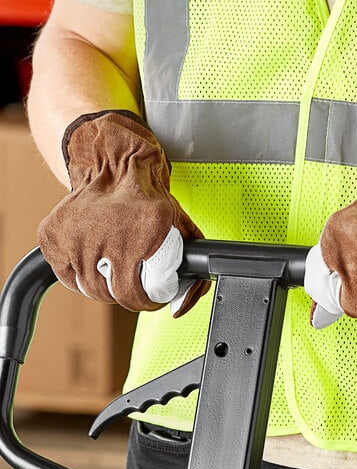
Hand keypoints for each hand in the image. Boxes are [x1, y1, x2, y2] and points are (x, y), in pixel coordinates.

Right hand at [37, 110, 209, 316]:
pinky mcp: (53, 235)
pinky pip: (67, 275)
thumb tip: (183, 305)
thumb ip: (190, 261)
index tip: (151, 299)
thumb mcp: (180, 224)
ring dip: (105, 287)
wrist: (114, 163)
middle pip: (112, 294)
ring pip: (89, 287)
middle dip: (128, 297)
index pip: (135, 293)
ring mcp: (76, 235)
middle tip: (135, 288)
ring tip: (116, 272)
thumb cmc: (148, 197)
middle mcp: (108, 234)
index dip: (145, 302)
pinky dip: (80, 276)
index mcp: (145, 233)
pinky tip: (95, 262)